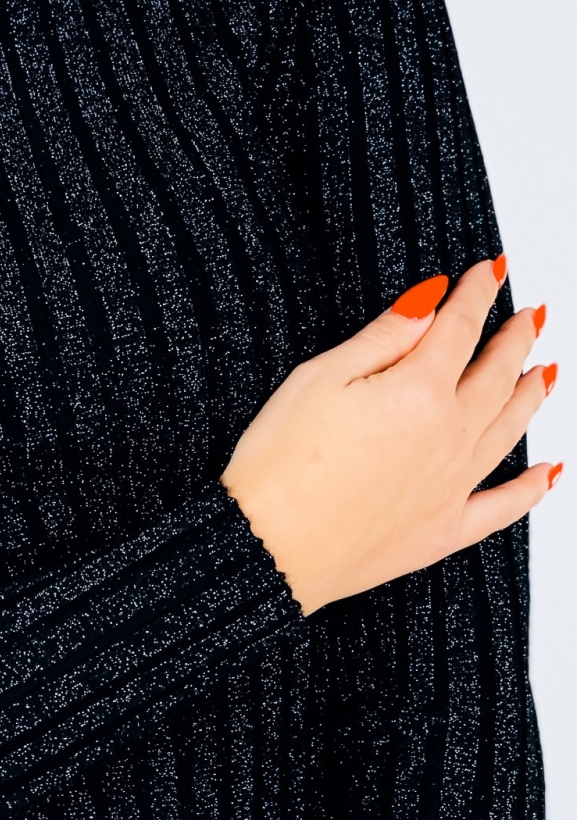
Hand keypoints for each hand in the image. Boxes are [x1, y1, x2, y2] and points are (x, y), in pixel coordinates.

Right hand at [221, 258, 560, 615]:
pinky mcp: (443, 531)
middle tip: (528, 317)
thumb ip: (382, 338)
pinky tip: (549, 473)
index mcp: (418, 392)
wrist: (271, 547)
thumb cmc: (281, 464)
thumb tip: (427, 303)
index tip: (492, 272)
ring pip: (509, 431)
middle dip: (514, 340)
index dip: (478, 294)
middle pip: (496, 377)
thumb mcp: (319, 378)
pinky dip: (532, 488)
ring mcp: (452, 486)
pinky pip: (504, 506)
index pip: (459, 329)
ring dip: (532, 397)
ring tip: (547, 374)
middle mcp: (448, 437)